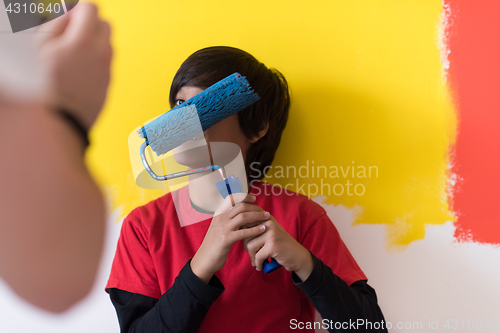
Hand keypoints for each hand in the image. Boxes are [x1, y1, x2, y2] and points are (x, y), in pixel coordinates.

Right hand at [38, 2, 111, 129]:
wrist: (58, 121)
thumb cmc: (44, 87)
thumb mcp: (40, 48)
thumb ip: (57, 24)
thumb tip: (68, 13)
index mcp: (83, 41)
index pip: (91, 9)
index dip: (79, 10)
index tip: (71, 15)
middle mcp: (101, 54)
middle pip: (106, 25)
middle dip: (91, 24)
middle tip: (72, 32)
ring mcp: (107, 70)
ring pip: (108, 45)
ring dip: (95, 42)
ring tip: (73, 53)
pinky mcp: (109, 85)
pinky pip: (107, 64)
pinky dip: (97, 61)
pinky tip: (79, 70)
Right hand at [190, 193, 268, 283]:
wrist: (204, 260)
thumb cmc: (214, 245)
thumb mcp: (219, 229)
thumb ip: (228, 221)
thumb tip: (241, 214)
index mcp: (218, 214)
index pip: (231, 198)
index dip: (244, 197)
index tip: (254, 199)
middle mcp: (220, 218)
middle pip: (240, 206)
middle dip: (255, 207)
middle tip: (265, 211)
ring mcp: (222, 228)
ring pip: (243, 217)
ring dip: (258, 216)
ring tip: (267, 217)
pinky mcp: (226, 239)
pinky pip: (244, 232)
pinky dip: (255, 229)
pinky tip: (263, 229)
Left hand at [243, 215, 313, 281]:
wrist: (298, 256)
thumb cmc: (281, 246)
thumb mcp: (269, 233)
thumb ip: (256, 228)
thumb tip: (236, 229)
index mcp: (266, 217)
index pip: (245, 221)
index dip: (242, 234)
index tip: (246, 243)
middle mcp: (268, 221)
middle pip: (245, 234)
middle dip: (246, 248)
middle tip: (253, 255)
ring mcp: (271, 232)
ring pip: (249, 245)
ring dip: (252, 257)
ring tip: (256, 261)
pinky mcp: (273, 244)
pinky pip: (257, 256)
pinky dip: (258, 263)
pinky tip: (261, 266)